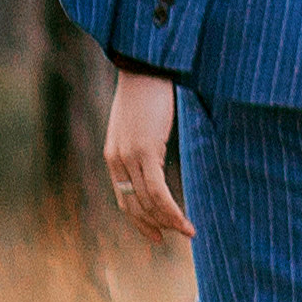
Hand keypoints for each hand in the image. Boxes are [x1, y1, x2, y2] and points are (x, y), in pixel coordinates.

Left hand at [105, 65, 191, 247]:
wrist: (145, 65)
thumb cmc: (147, 89)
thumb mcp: (139, 122)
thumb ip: (142, 142)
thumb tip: (156, 155)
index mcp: (113, 156)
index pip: (125, 199)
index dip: (140, 220)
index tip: (156, 233)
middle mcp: (117, 161)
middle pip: (135, 206)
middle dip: (154, 226)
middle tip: (172, 237)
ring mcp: (130, 158)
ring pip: (148, 204)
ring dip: (169, 222)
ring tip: (188, 232)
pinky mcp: (146, 152)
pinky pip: (158, 193)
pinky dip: (172, 212)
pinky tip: (185, 223)